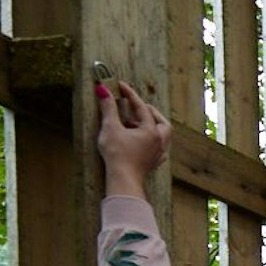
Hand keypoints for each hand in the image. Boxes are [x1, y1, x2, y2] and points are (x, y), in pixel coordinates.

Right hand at [96, 80, 170, 199]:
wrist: (123, 180)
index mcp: (151, 131)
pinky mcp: (152, 163)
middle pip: (162, 122)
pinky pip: (158, 149)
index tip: (120, 85)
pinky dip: (152, 141)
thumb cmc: (117, 154)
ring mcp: (157, 154)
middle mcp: (158, 141)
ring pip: (162, 136)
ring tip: (136, 123)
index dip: (130, 95)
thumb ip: (108, 108)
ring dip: (152, 126)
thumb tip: (103, 90)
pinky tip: (143, 142)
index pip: (141, 107)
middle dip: (151, 112)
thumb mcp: (110, 128)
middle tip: (138, 106)